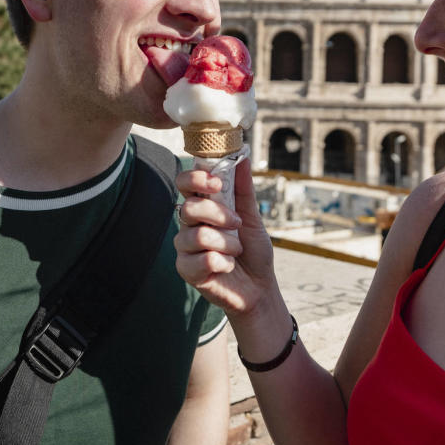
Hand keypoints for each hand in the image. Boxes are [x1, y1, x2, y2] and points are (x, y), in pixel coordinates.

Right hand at [173, 158, 277, 316]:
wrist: (259, 287)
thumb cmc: (253, 251)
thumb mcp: (251, 216)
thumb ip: (243, 189)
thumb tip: (243, 157)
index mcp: (202, 207)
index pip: (185, 183)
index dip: (196, 178)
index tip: (216, 182)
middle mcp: (189, 225)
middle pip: (189, 206)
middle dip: (219, 214)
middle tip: (236, 224)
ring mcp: (185, 248)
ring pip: (198, 235)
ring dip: (227, 244)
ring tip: (235, 251)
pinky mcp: (186, 270)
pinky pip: (202, 260)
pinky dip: (223, 263)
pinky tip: (227, 267)